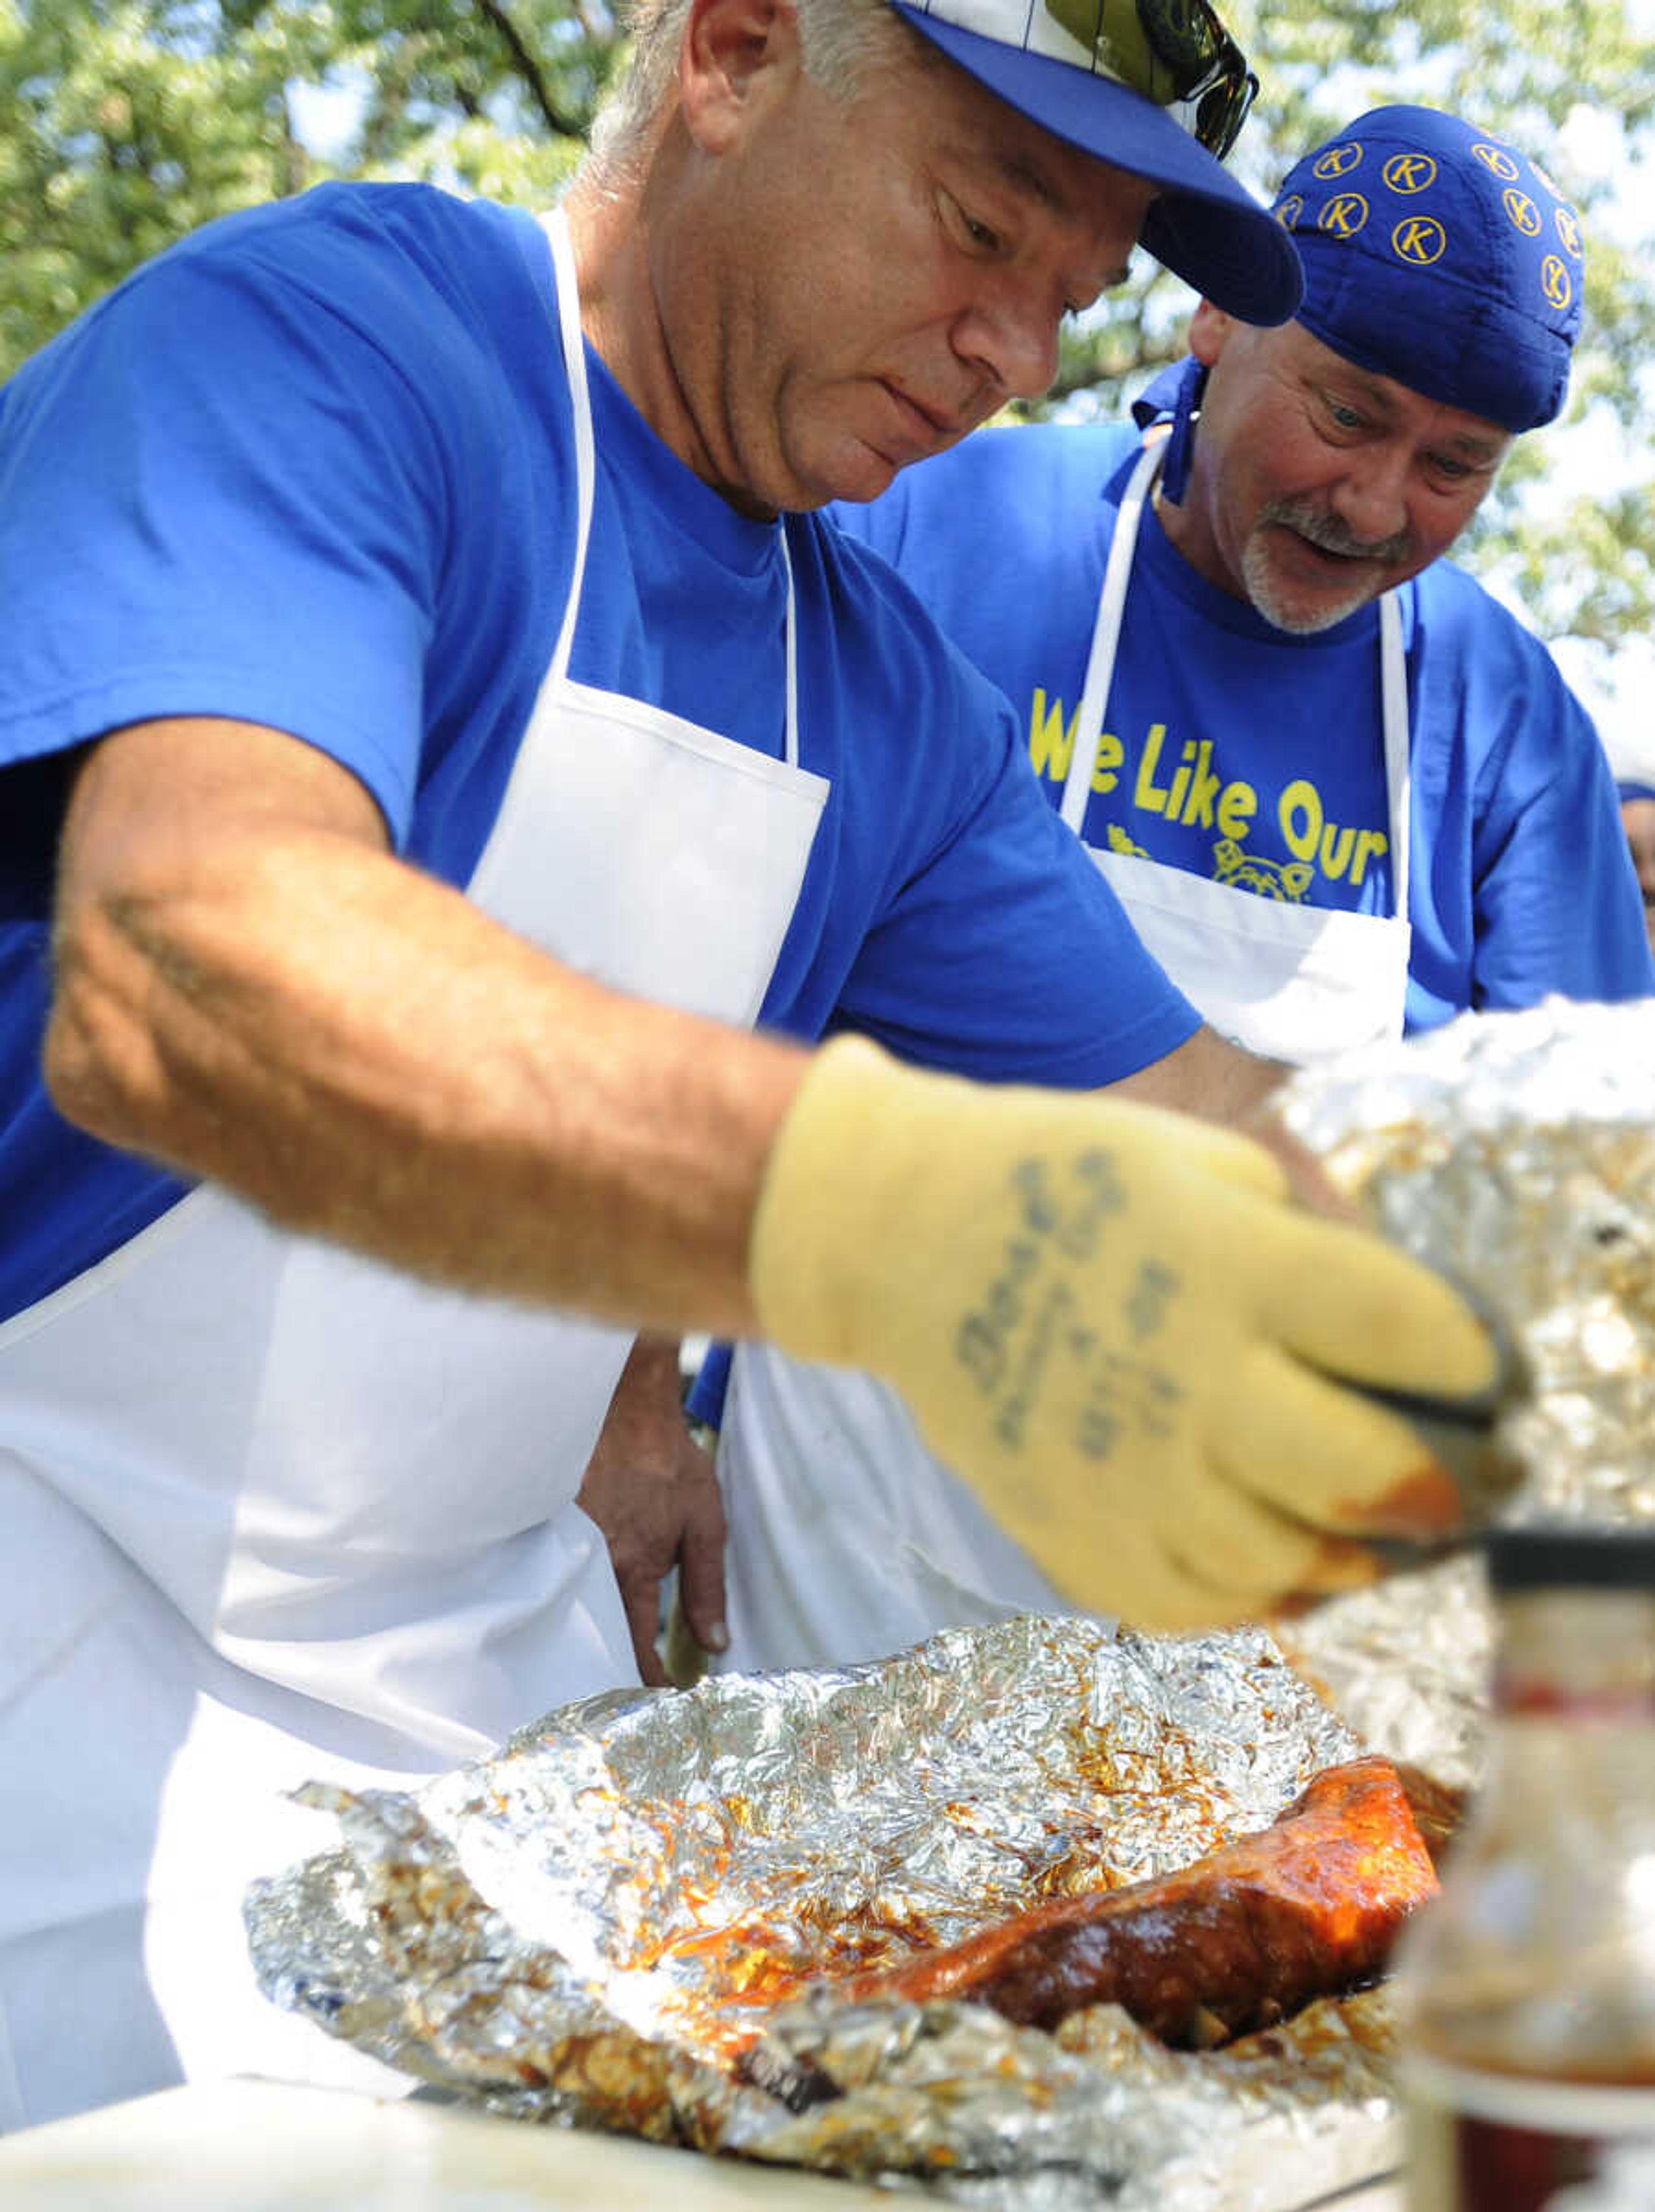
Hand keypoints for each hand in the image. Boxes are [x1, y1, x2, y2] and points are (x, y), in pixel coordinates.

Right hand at [577, 1337, 728, 1685]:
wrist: (629, 1411)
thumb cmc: (672, 1466)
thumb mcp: (706, 1525)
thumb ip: (708, 1588)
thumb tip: (716, 1644)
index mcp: (632, 1569)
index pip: (637, 1645)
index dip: (649, 1680)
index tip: (664, 1700)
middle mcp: (593, 1564)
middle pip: (597, 1637)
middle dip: (611, 1672)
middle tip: (628, 1700)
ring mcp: (569, 1547)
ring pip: (575, 1611)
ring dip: (591, 1640)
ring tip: (604, 1669)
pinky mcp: (554, 1530)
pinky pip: (560, 1579)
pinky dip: (571, 1603)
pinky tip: (579, 1617)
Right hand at [749, 1038, 1501, 1632]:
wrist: (906, 1239)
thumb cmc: (1071, 1183)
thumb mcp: (1211, 1167)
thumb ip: (1317, 1248)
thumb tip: (1412, 1345)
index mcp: (1227, 1263)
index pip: (1407, 1331)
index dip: (1471, 1359)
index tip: (1483, 1372)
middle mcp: (1182, 1378)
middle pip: (1364, 1473)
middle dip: (1437, 1489)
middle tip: (1452, 1486)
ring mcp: (1121, 1471)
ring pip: (1285, 1559)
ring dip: (1349, 1553)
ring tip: (1365, 1530)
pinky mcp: (1069, 1534)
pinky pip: (1194, 1605)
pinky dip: (1255, 1593)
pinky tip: (1275, 1558)